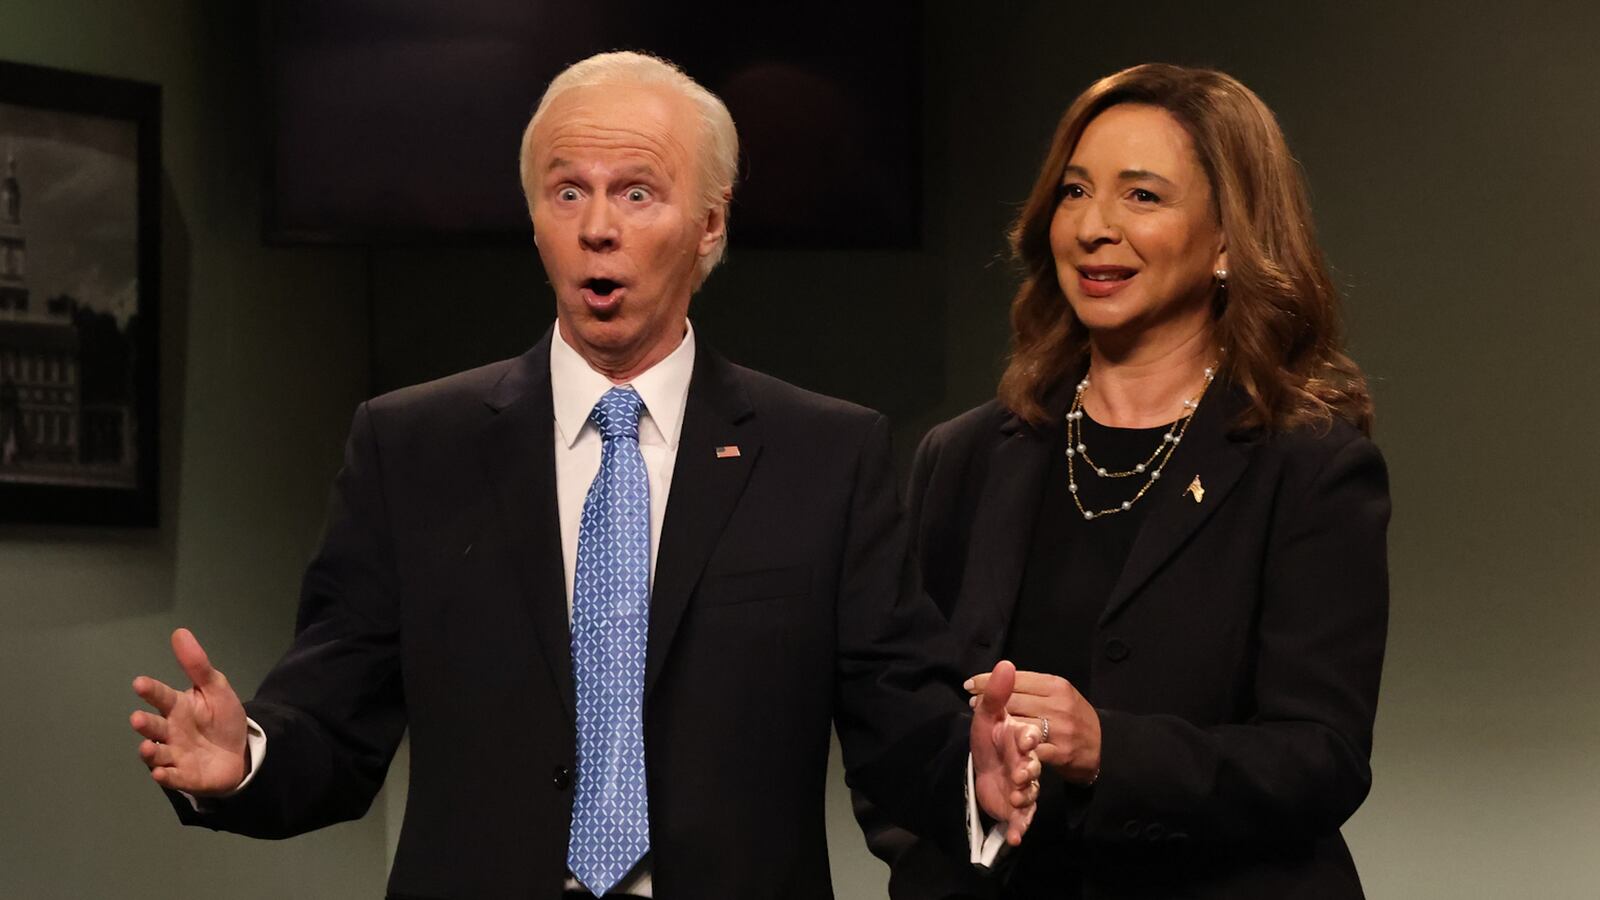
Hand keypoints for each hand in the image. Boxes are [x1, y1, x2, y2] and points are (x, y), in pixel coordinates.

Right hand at [129, 628, 248, 795]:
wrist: (241, 750)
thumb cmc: (222, 718)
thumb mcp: (216, 688)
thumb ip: (197, 665)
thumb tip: (180, 632)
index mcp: (177, 707)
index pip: (161, 696)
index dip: (151, 691)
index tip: (140, 683)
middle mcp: (171, 731)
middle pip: (154, 727)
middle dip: (145, 723)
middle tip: (138, 719)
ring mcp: (175, 754)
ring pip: (157, 753)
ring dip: (150, 752)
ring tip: (146, 747)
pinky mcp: (184, 776)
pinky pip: (172, 777)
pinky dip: (166, 776)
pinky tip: (160, 773)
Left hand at [967, 669, 1099, 784]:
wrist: (1101, 748)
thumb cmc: (1073, 717)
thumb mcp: (1058, 694)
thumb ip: (1032, 686)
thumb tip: (999, 676)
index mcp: (1056, 685)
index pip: (1016, 679)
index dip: (989, 680)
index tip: (970, 683)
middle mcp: (1058, 704)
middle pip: (1013, 699)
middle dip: (988, 700)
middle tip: (972, 701)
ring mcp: (1061, 728)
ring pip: (1018, 722)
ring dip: (996, 723)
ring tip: (982, 721)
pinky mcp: (1060, 752)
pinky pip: (1029, 747)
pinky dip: (1013, 745)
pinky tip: (1000, 744)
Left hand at [969, 660, 1041, 845]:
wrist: (991, 773)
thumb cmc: (993, 739)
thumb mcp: (991, 716)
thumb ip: (995, 693)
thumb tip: (1005, 663)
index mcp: (1025, 734)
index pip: (1026, 729)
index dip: (1024, 733)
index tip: (1023, 733)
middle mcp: (1030, 758)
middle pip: (1031, 760)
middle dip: (1027, 764)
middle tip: (1022, 769)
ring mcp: (1027, 783)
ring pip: (1030, 788)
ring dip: (1025, 793)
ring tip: (1019, 795)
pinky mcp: (1022, 805)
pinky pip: (1024, 817)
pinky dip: (1019, 827)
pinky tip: (1015, 836)